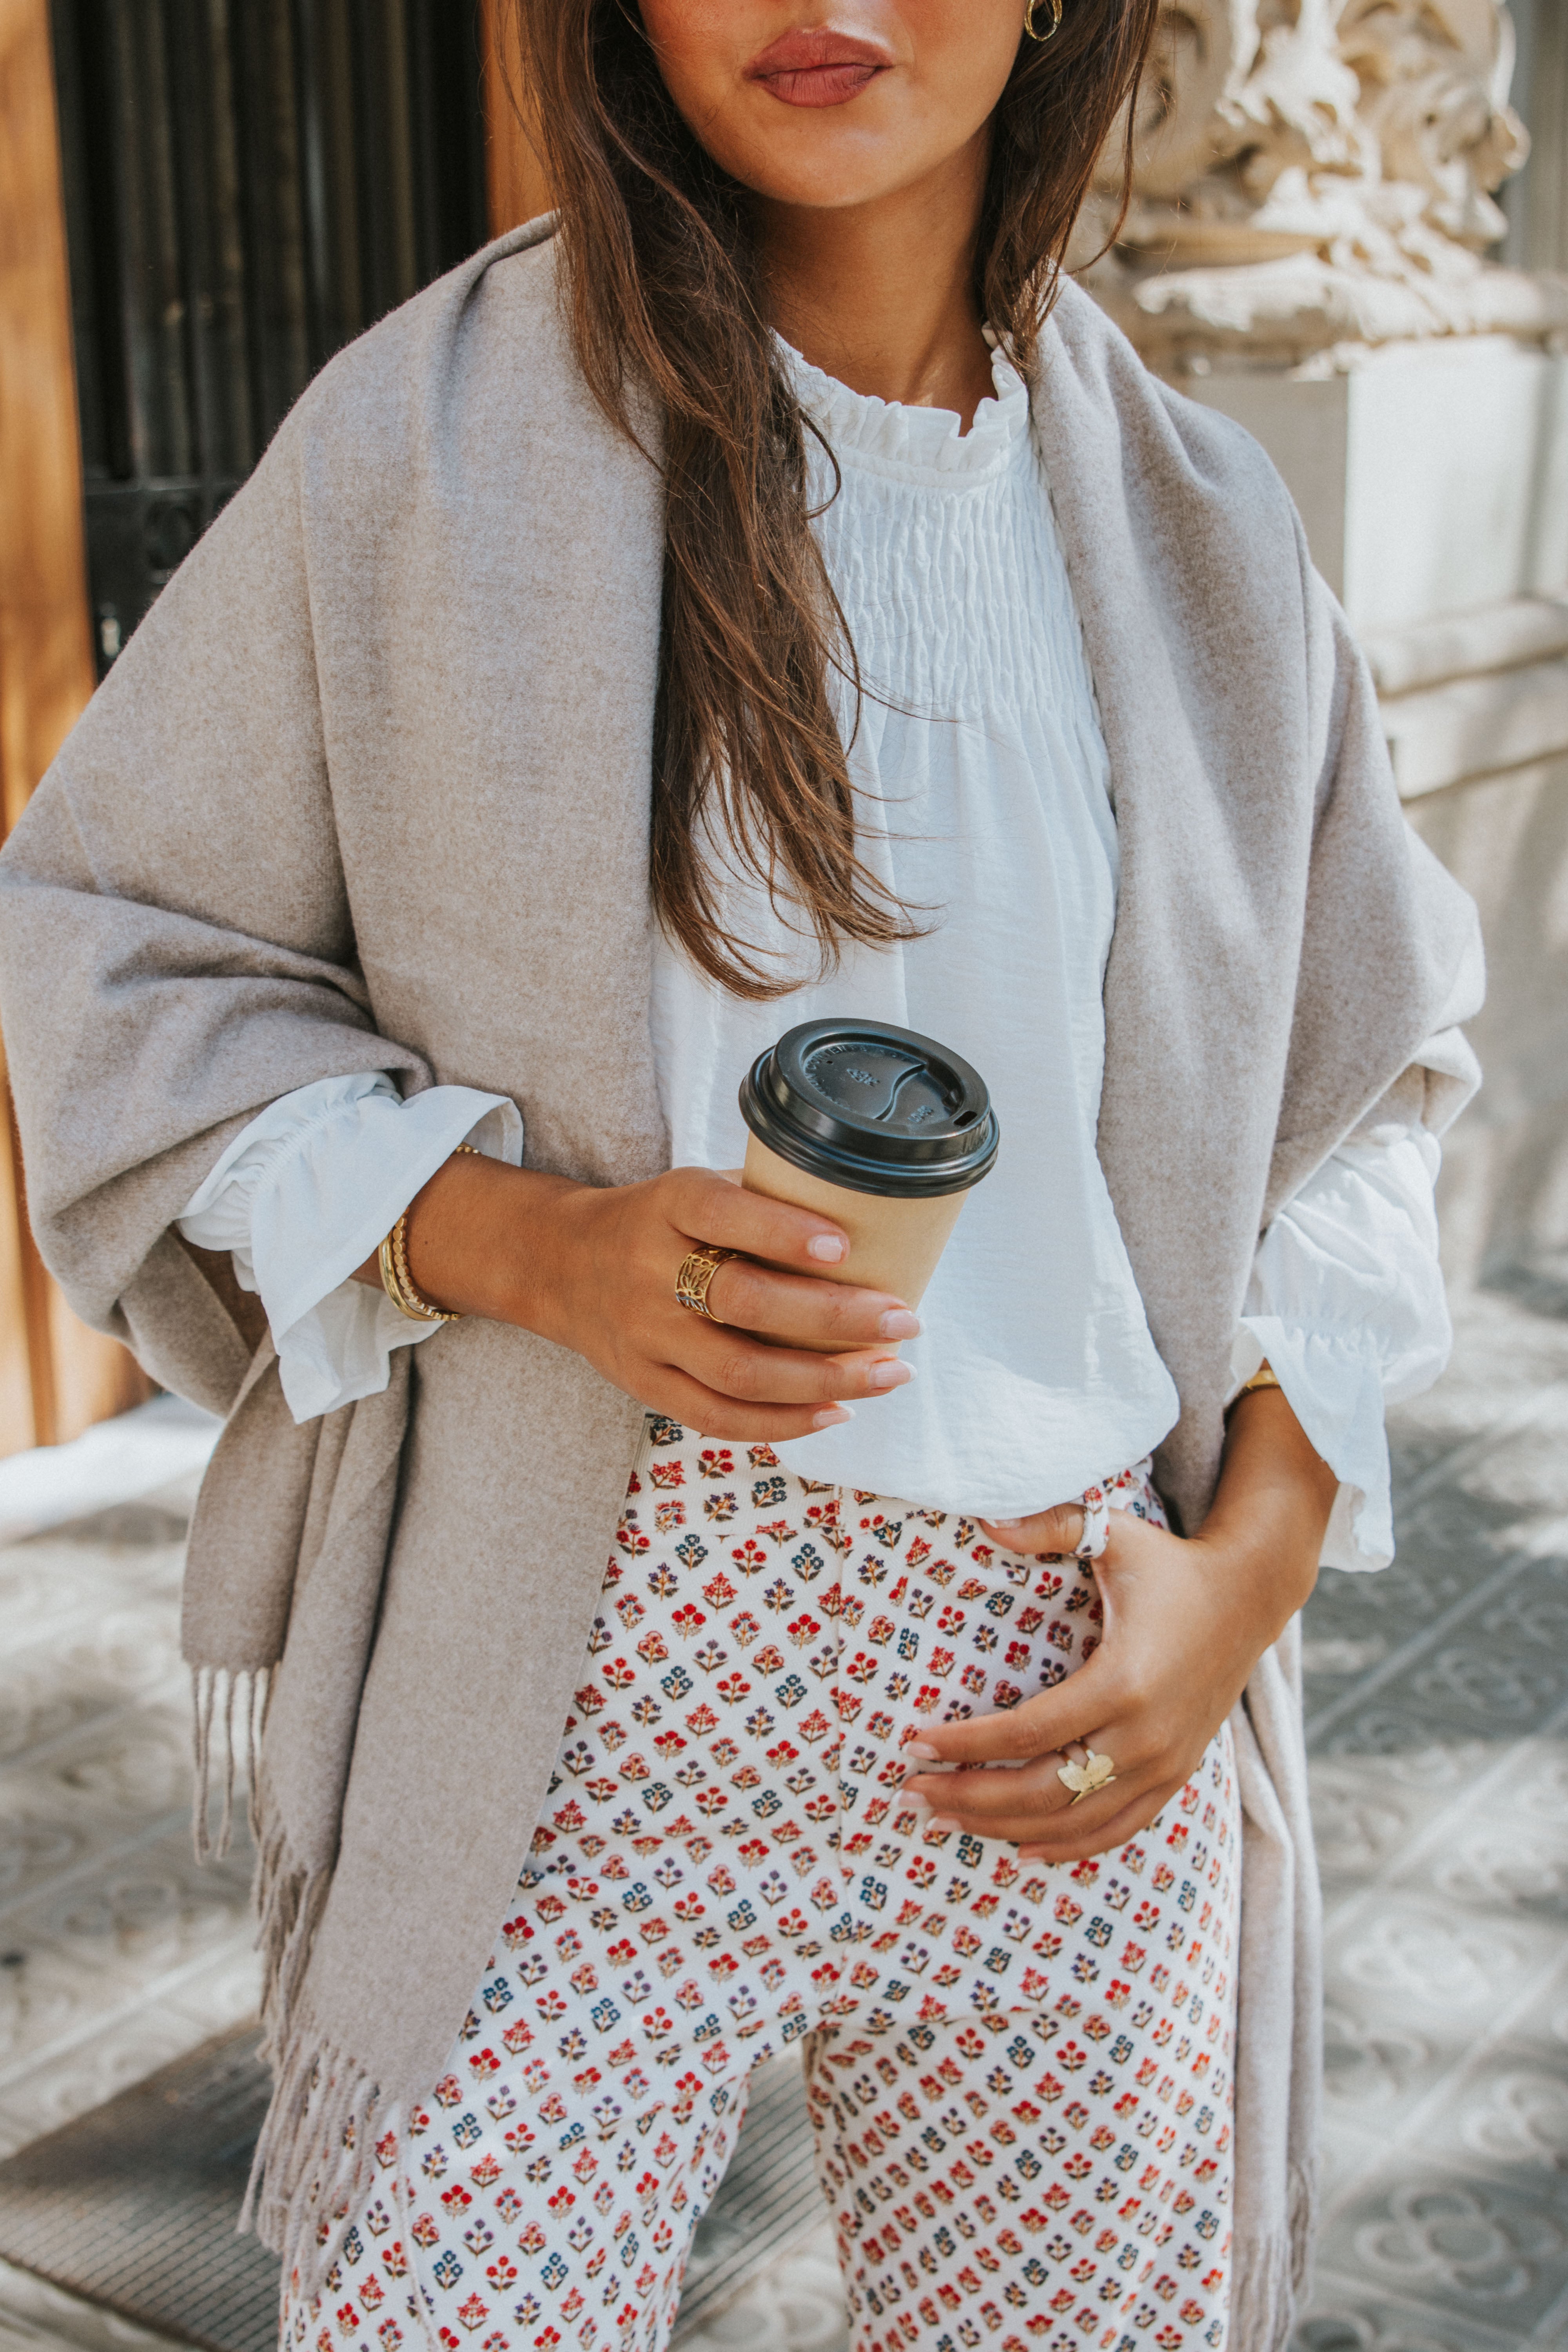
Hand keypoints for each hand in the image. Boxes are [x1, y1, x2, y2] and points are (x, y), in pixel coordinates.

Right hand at [360, 1153, 921, 1440]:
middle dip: (834, 1317)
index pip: (722, 1212)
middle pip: (743, 1302)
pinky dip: (782, 1423)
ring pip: (739, 1372)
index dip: (782, 1232)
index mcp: (667, 1205)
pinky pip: (715, 1416)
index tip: (844, 1246)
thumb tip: (873, 1225)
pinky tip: (837, 1412)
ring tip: (890, 1373)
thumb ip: (764, 1201)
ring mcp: (642, 1334)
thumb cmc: (659, 1222)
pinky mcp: (642, 1383)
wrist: (561, 1264)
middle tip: (902, 1319)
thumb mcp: (696, 1187)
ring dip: (825, 1379)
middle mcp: (648, 1270)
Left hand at [901, 1387, 1335, 1859]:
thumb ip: (1051, 1525)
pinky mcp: (1175, 1777)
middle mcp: (1144, 1737)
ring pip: (1073, 1822)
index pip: (1026, 1732)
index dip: (965, 1744)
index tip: (914, 1745)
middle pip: (1042, 1791)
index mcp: (1123, 1683)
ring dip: (1004, 1829)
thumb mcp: (1115, 1533)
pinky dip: (1067, 1846)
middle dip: (969, 1798)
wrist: (1250, 1598)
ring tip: (943, 1821)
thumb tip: (985, 1521)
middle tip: (911, 1795)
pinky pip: (1115, 1829)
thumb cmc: (1172, 1566)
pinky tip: (1021, 1849)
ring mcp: (1163, 1765)